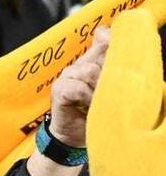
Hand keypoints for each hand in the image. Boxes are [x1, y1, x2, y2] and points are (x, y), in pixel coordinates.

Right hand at [49, 27, 109, 148]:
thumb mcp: (108, 88)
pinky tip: (86, 106)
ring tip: (98, 102)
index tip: (117, 52)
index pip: (103, 40)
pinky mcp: (59, 90)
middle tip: (108, 92)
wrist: (75, 137)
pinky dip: (86, 97)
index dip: (110, 41)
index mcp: (90, 62)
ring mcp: (66, 77)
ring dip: (99, 89)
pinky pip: (78, 87)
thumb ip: (112, 65)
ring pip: (90, 70)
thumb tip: (112, 38)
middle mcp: (77, 66)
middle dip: (109, 75)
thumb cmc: (94, 112)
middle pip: (99, 57)